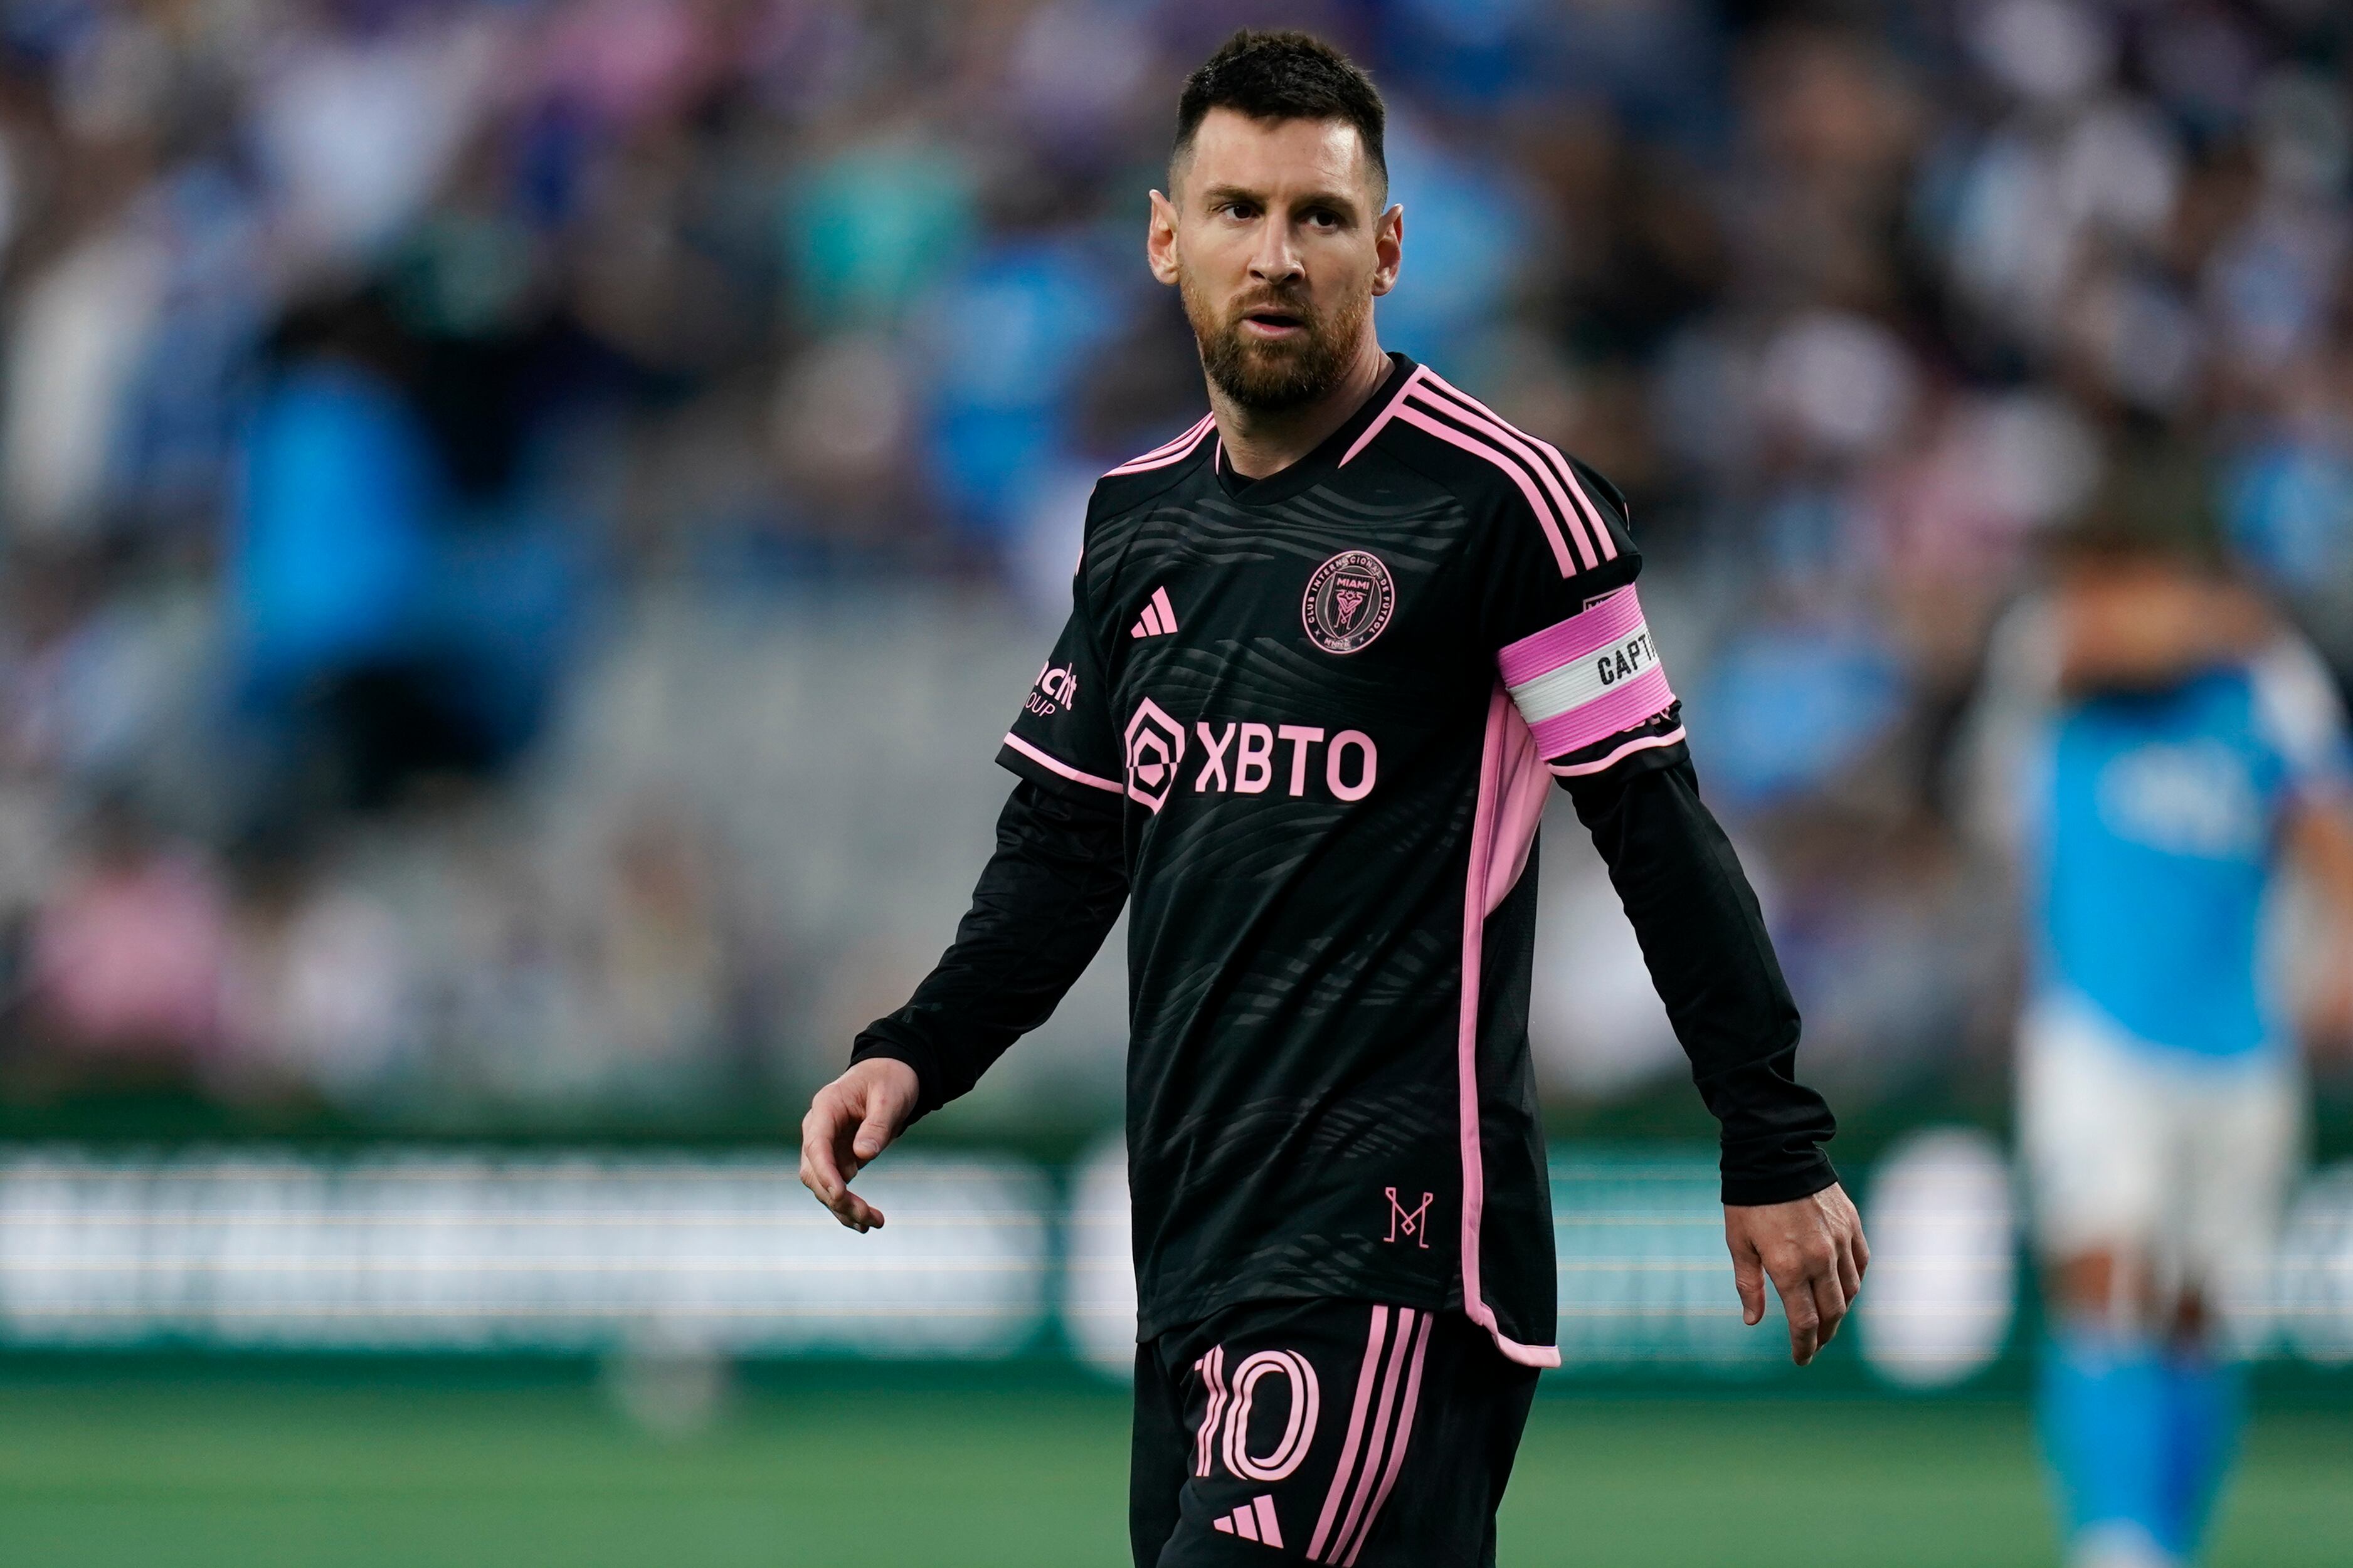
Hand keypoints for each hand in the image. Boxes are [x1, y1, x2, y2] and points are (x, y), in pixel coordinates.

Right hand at [799, 1058, 919, 1232]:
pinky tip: (864, 1223)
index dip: (825, 1173)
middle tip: (868, 1218)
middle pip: (815, 1171)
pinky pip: (835, 1186)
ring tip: (874, 1224)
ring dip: (843, 1208)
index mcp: (826, 1107)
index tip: (841, 1195)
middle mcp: (818, 1129)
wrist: (891, 1074)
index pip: (816, 1145)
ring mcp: (825, 1145)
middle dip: (838, 1198)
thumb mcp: (890, 1097)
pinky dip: (847, 1205)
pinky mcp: (836, 1158)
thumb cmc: (890, 1079)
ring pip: (822, 1185)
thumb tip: (862, 1156)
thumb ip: (877, 1125)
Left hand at [1724, 1183, 1867, 1366]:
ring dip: (1840, 1311)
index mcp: (1789, 1267)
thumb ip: (1748, 1284)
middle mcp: (1820, 1259)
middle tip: (1815, 1345)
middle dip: (1824, 1335)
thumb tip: (1752, 1321)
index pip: (1805, 1322)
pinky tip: (1845, 1288)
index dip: (1804, 1346)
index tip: (1800, 1359)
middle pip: (1832, 1312)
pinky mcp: (1851, 1225)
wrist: (1774, 1154)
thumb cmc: (1749, 1200)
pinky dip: (1854, 1282)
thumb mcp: (1739, 1243)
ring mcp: (1840, 1241)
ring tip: (1828, 1320)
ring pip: (1850, 1290)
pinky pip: (1861, 1263)